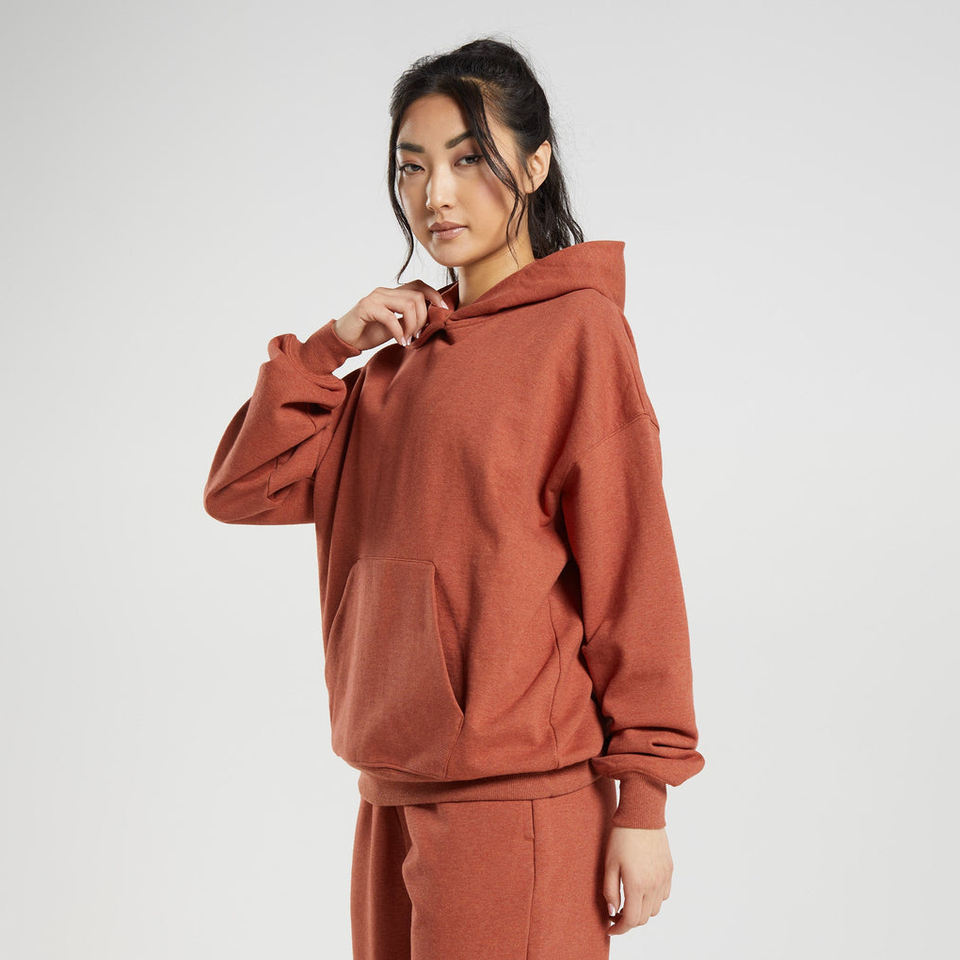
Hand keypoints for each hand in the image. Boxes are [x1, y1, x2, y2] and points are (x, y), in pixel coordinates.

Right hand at [334, 280, 449, 349]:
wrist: (345, 339)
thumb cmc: (369, 333)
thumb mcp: (396, 326)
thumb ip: (410, 320)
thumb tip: (432, 320)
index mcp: (392, 293)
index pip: (418, 285)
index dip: (434, 295)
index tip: (443, 310)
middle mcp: (384, 291)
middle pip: (417, 296)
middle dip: (423, 318)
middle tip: (417, 336)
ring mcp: (375, 297)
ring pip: (408, 304)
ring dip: (413, 325)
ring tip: (408, 339)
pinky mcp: (366, 307)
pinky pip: (391, 317)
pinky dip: (399, 332)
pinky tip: (400, 342)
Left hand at [603, 825, 672, 934]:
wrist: (642, 814)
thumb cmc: (621, 837)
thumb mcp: (609, 864)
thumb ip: (610, 891)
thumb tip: (612, 911)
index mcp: (637, 885)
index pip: (631, 920)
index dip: (619, 928)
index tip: (610, 928)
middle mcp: (654, 885)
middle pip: (644, 918)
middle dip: (629, 921)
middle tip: (616, 913)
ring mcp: (664, 878)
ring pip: (655, 909)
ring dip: (642, 910)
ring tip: (629, 900)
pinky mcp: (670, 870)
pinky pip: (664, 895)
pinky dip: (654, 899)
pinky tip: (643, 889)